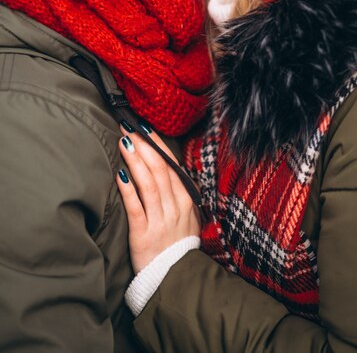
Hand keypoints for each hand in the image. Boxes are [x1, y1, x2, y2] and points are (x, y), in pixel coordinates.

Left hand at [116, 126, 200, 273]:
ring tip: (123, 142)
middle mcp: (175, 207)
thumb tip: (165, 165)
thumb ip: (178, 192)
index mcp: (186, 200)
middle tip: (128, 128)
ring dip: (135, 161)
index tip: (143, 127)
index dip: (156, 144)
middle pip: (160, 169)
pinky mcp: (143, 235)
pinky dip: (128, 190)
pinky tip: (120, 175)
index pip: (171, 164)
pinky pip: (135, 208)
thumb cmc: (177, 244)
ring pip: (148, 184)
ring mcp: (160, 221)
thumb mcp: (187, 216)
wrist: (174, 278)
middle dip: (143, 145)